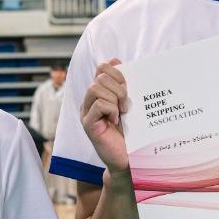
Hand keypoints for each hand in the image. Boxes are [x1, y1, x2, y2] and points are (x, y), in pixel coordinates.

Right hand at [80, 59, 129, 175]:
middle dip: (119, 88)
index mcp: (99, 93)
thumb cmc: (131, 132)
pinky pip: (98, 104)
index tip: (128, 88)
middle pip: (100, 76)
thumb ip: (122, 83)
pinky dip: (110, 110)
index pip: (102, 68)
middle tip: (126, 105)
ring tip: (121, 112)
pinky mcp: (88, 124)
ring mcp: (86, 112)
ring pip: (96, 88)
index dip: (118, 73)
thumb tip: (115, 59)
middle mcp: (89, 101)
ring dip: (114, 98)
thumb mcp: (128, 103)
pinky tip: (115, 121)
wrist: (130, 158)